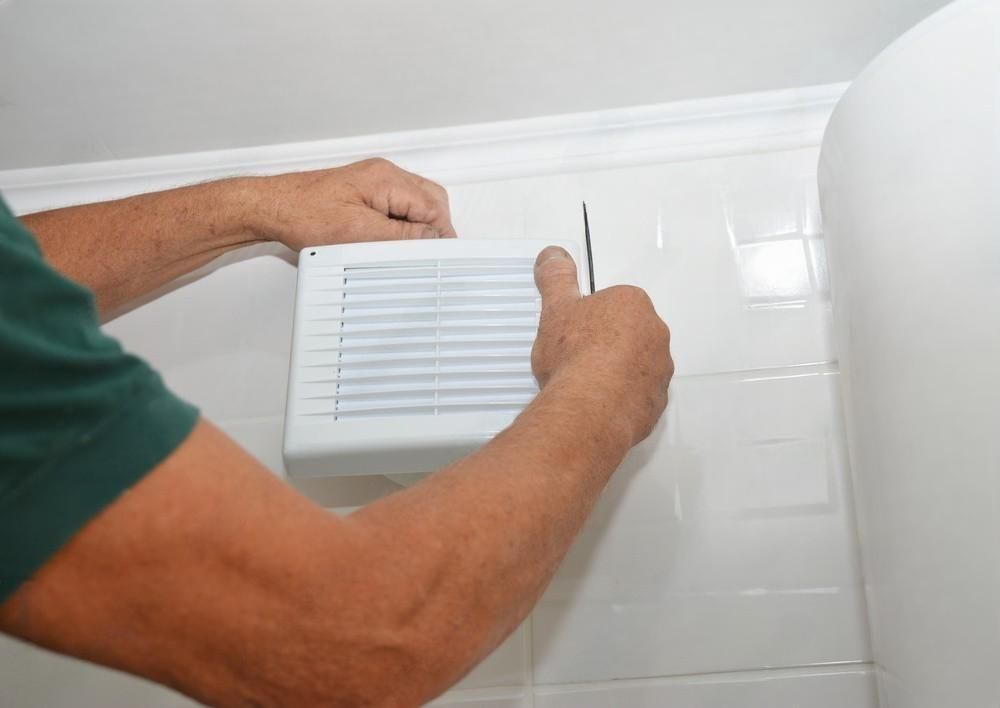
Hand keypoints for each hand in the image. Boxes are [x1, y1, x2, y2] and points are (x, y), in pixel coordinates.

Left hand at [246, 158, 456, 250]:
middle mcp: (384, 176)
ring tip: (408, 251)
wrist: (273, 208)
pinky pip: (398, 207)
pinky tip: (392, 242)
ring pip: (416, 204)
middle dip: (434, 229)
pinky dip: (403, 225)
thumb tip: (432, 238)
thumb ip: (400, 235)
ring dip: (418, 227)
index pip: (433, 206)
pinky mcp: (366, 193)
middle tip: (429, 256)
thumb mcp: (358, 232)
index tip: (440, 256)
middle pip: (430, 201)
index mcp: (386, 179)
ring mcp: (376, 183)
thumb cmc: (303, 215)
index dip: (440, 234)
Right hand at [531, 246, 672, 446]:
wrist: (588, 407)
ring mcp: (659, 370)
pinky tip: (598, 403)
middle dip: (607, 343)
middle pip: (629, 333)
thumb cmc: (575, 356)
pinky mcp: (656, 402)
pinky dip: (623, 399)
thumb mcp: (556, 308)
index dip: (591, 318)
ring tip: (585, 383)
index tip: (575, 331)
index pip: (615, 303)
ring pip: (637, 365)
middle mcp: (654, 334)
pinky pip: (640, 396)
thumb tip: (552, 257)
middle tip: (577, 356)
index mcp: (633, 305)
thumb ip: (556, 278)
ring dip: (617, 372)